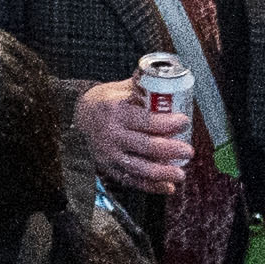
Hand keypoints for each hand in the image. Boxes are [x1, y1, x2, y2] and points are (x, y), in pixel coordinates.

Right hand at [76, 72, 198, 195]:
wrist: (76, 120)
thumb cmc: (102, 103)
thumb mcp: (117, 89)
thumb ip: (140, 86)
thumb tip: (163, 75)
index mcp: (116, 111)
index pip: (146, 120)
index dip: (167, 123)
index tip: (184, 121)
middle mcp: (113, 134)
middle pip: (146, 146)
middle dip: (171, 150)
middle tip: (188, 150)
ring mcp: (111, 154)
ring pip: (140, 168)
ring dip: (163, 173)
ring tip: (181, 174)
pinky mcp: (110, 169)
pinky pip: (132, 181)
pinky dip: (151, 187)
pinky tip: (167, 187)